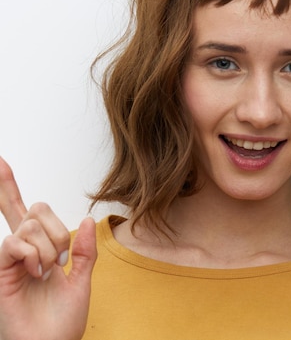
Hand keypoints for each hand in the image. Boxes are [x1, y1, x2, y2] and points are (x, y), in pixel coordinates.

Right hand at [0, 156, 96, 339]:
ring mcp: (11, 260)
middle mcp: (24, 251)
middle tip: (62, 259)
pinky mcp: (2, 272)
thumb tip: (88, 220)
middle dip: (54, 226)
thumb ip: (86, 251)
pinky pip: (14, 243)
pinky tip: (37, 273)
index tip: (0, 162)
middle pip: (31, 209)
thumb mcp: (83, 280)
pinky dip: (33, 255)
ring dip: (50, 247)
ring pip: (29, 225)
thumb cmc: (63, 321)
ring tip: (50, 272)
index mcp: (42, 250)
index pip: (26, 212)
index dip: (9, 187)